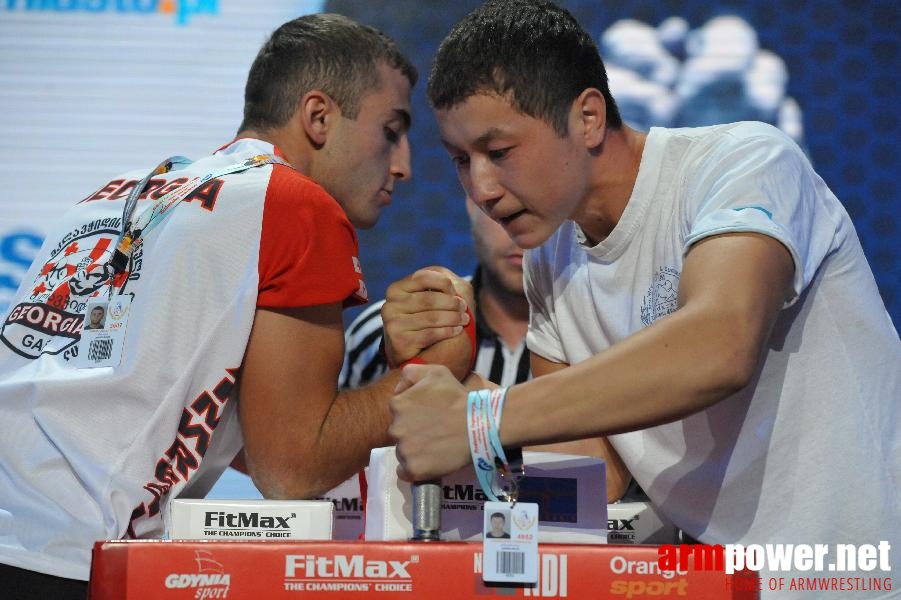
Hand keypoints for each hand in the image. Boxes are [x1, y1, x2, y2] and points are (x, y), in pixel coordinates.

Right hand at [382, 267, 473, 377]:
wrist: (409, 352)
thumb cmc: (422, 319)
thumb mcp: (426, 298)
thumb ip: (437, 284)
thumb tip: (452, 282)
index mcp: (395, 289)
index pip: (422, 277)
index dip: (443, 283)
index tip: (456, 292)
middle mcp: (390, 305)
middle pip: (429, 299)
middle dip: (452, 303)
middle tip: (464, 307)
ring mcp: (393, 324)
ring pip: (432, 317)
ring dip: (453, 318)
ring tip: (465, 319)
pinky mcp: (400, 341)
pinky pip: (431, 334)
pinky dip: (448, 331)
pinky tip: (457, 330)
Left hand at [389, 364, 470, 480]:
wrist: (478, 424)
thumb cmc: (458, 397)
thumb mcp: (435, 372)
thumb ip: (411, 373)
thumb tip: (399, 390)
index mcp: (397, 404)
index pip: (397, 413)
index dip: (413, 415)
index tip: (429, 418)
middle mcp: (395, 428)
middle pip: (398, 434)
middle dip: (412, 433)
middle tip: (434, 432)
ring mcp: (404, 451)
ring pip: (402, 453)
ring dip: (414, 451)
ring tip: (435, 447)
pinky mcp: (414, 469)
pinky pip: (405, 472)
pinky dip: (414, 469)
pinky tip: (429, 462)